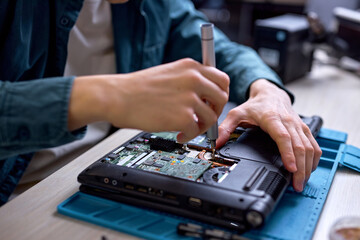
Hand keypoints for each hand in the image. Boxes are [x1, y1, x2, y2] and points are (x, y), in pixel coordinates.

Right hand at [68, 58, 228, 142]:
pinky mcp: (183, 117)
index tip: (213, 103)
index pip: (222, 79)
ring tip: (187, 129)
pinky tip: (178, 135)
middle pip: (222, 97)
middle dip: (215, 110)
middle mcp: (194, 79)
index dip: (220, 93)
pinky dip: (189, 136)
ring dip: (201, 126)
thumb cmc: (136, 87)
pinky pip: (196, 130)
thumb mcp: (168, 73)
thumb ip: (189, 80)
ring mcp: (190, 98)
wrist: (117, 96)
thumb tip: (205, 96)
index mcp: (190, 67)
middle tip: (204, 118)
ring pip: (211, 117)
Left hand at [216, 79, 321, 191]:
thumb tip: (216, 142)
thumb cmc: (255, 105)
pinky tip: (309, 170)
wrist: (271, 93)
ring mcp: (299, 126)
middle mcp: (289, 122)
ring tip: (301, 182)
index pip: (283, 137)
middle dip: (300, 168)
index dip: (288, 153)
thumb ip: (226, 127)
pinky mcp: (305, 129)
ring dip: (308, 166)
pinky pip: (314, 145)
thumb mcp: (236, 113)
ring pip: (310, 147)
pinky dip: (314, 160)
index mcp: (272, 119)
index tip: (291, 168)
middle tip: (296, 185)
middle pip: (300, 146)